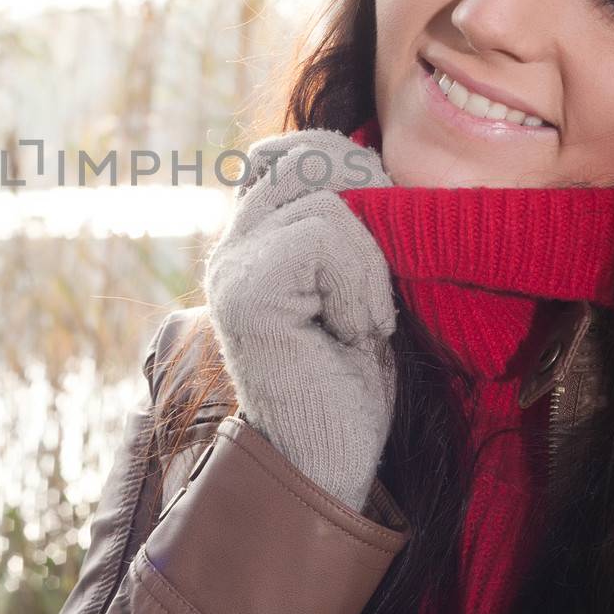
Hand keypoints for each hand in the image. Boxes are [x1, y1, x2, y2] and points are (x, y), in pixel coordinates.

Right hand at [203, 128, 398, 510]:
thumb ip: (349, 219)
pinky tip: (354, 332)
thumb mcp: (360, 282)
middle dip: (369, 205)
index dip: (346, 167)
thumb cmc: (354, 382)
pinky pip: (325, 234)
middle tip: (381, 283)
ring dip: (370, 264)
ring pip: (325, 198)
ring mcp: (232, 266)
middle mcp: (233, 246)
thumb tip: (363, 149)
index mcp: (255, 240)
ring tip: (362, 323)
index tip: (381, 232)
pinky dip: (360, 283)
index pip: (291, 150)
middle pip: (308, 158)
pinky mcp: (244, 290)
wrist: (330, 463)